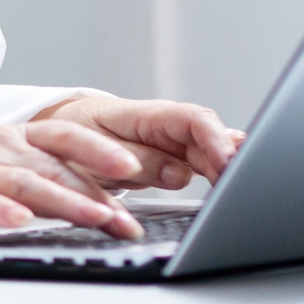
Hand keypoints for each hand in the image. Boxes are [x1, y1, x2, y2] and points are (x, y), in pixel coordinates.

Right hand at [0, 119, 152, 257]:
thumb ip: (21, 169)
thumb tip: (75, 189)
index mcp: (2, 138)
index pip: (63, 137)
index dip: (102, 152)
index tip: (138, 171)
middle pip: (56, 164)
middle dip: (100, 190)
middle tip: (132, 217)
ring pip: (25, 182)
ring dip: (64, 201)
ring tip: (97, 219)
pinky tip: (16, 223)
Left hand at [30, 93, 240, 189]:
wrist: (58, 135)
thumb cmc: (73, 136)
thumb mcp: (95, 151)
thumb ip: (138, 161)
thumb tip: (179, 173)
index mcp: (144, 116)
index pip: (192, 120)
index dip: (217, 140)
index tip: (231, 162)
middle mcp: (163, 127)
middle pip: (208, 139)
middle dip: (229, 160)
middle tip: (243, 187)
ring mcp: (169, 143)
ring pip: (208, 153)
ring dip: (226, 169)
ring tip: (245, 187)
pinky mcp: (170, 160)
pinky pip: (198, 164)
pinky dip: (215, 173)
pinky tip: (232, 180)